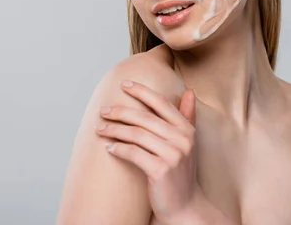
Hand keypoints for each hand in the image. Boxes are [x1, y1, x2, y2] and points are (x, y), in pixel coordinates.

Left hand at [94, 80, 202, 223]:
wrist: (185, 206)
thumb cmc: (181, 172)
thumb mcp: (187, 142)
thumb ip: (187, 116)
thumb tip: (190, 91)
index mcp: (187, 129)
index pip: (161, 103)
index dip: (141, 91)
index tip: (123, 84)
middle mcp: (182, 139)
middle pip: (144, 118)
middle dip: (120, 112)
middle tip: (103, 110)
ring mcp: (173, 155)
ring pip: (136, 134)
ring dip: (114, 130)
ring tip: (100, 128)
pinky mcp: (161, 170)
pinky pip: (133, 153)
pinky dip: (118, 149)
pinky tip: (108, 148)